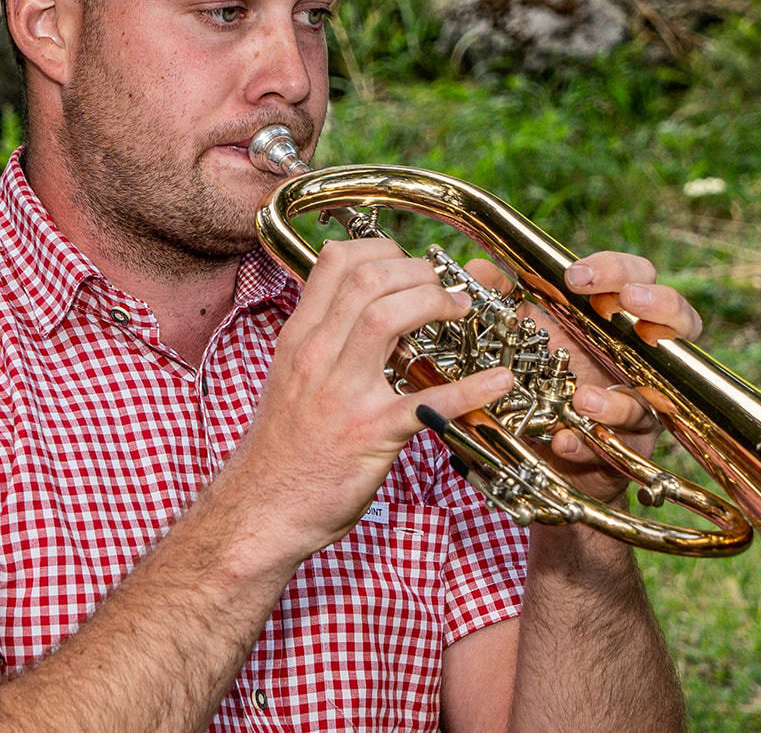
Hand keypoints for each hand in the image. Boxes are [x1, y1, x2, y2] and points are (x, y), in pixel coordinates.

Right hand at [228, 237, 512, 553]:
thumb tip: (359, 310)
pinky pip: (425, 403)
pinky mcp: (370, 436)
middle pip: (367, 278)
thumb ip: (323, 341)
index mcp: (300, 338)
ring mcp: (342, 394)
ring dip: (432, 302)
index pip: (335, 262)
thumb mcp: (290, 378)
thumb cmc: (282, 449)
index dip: (382, 248)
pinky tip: (499, 381)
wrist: (262, 511)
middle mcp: (317, 355)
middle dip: (417, 271)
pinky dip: (469, 389)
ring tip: (460, 311)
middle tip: (443, 289)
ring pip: (384, 317)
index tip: (408, 265)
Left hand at [464, 250, 702, 503]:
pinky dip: (590, 442)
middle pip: (678, 317)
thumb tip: (480, 268)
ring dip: (619, 395)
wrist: (535, 448)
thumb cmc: (539, 379)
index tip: (575, 275)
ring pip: (661, 392)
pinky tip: (563, 439)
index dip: (615, 269)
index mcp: (614, 318)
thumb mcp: (514, 334)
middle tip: (627, 299)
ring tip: (580, 397)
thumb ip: (496, 298)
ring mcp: (641, 399)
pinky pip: (623, 443)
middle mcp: (639, 354)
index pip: (635, 277)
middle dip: (658, 303)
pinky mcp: (631, 443)